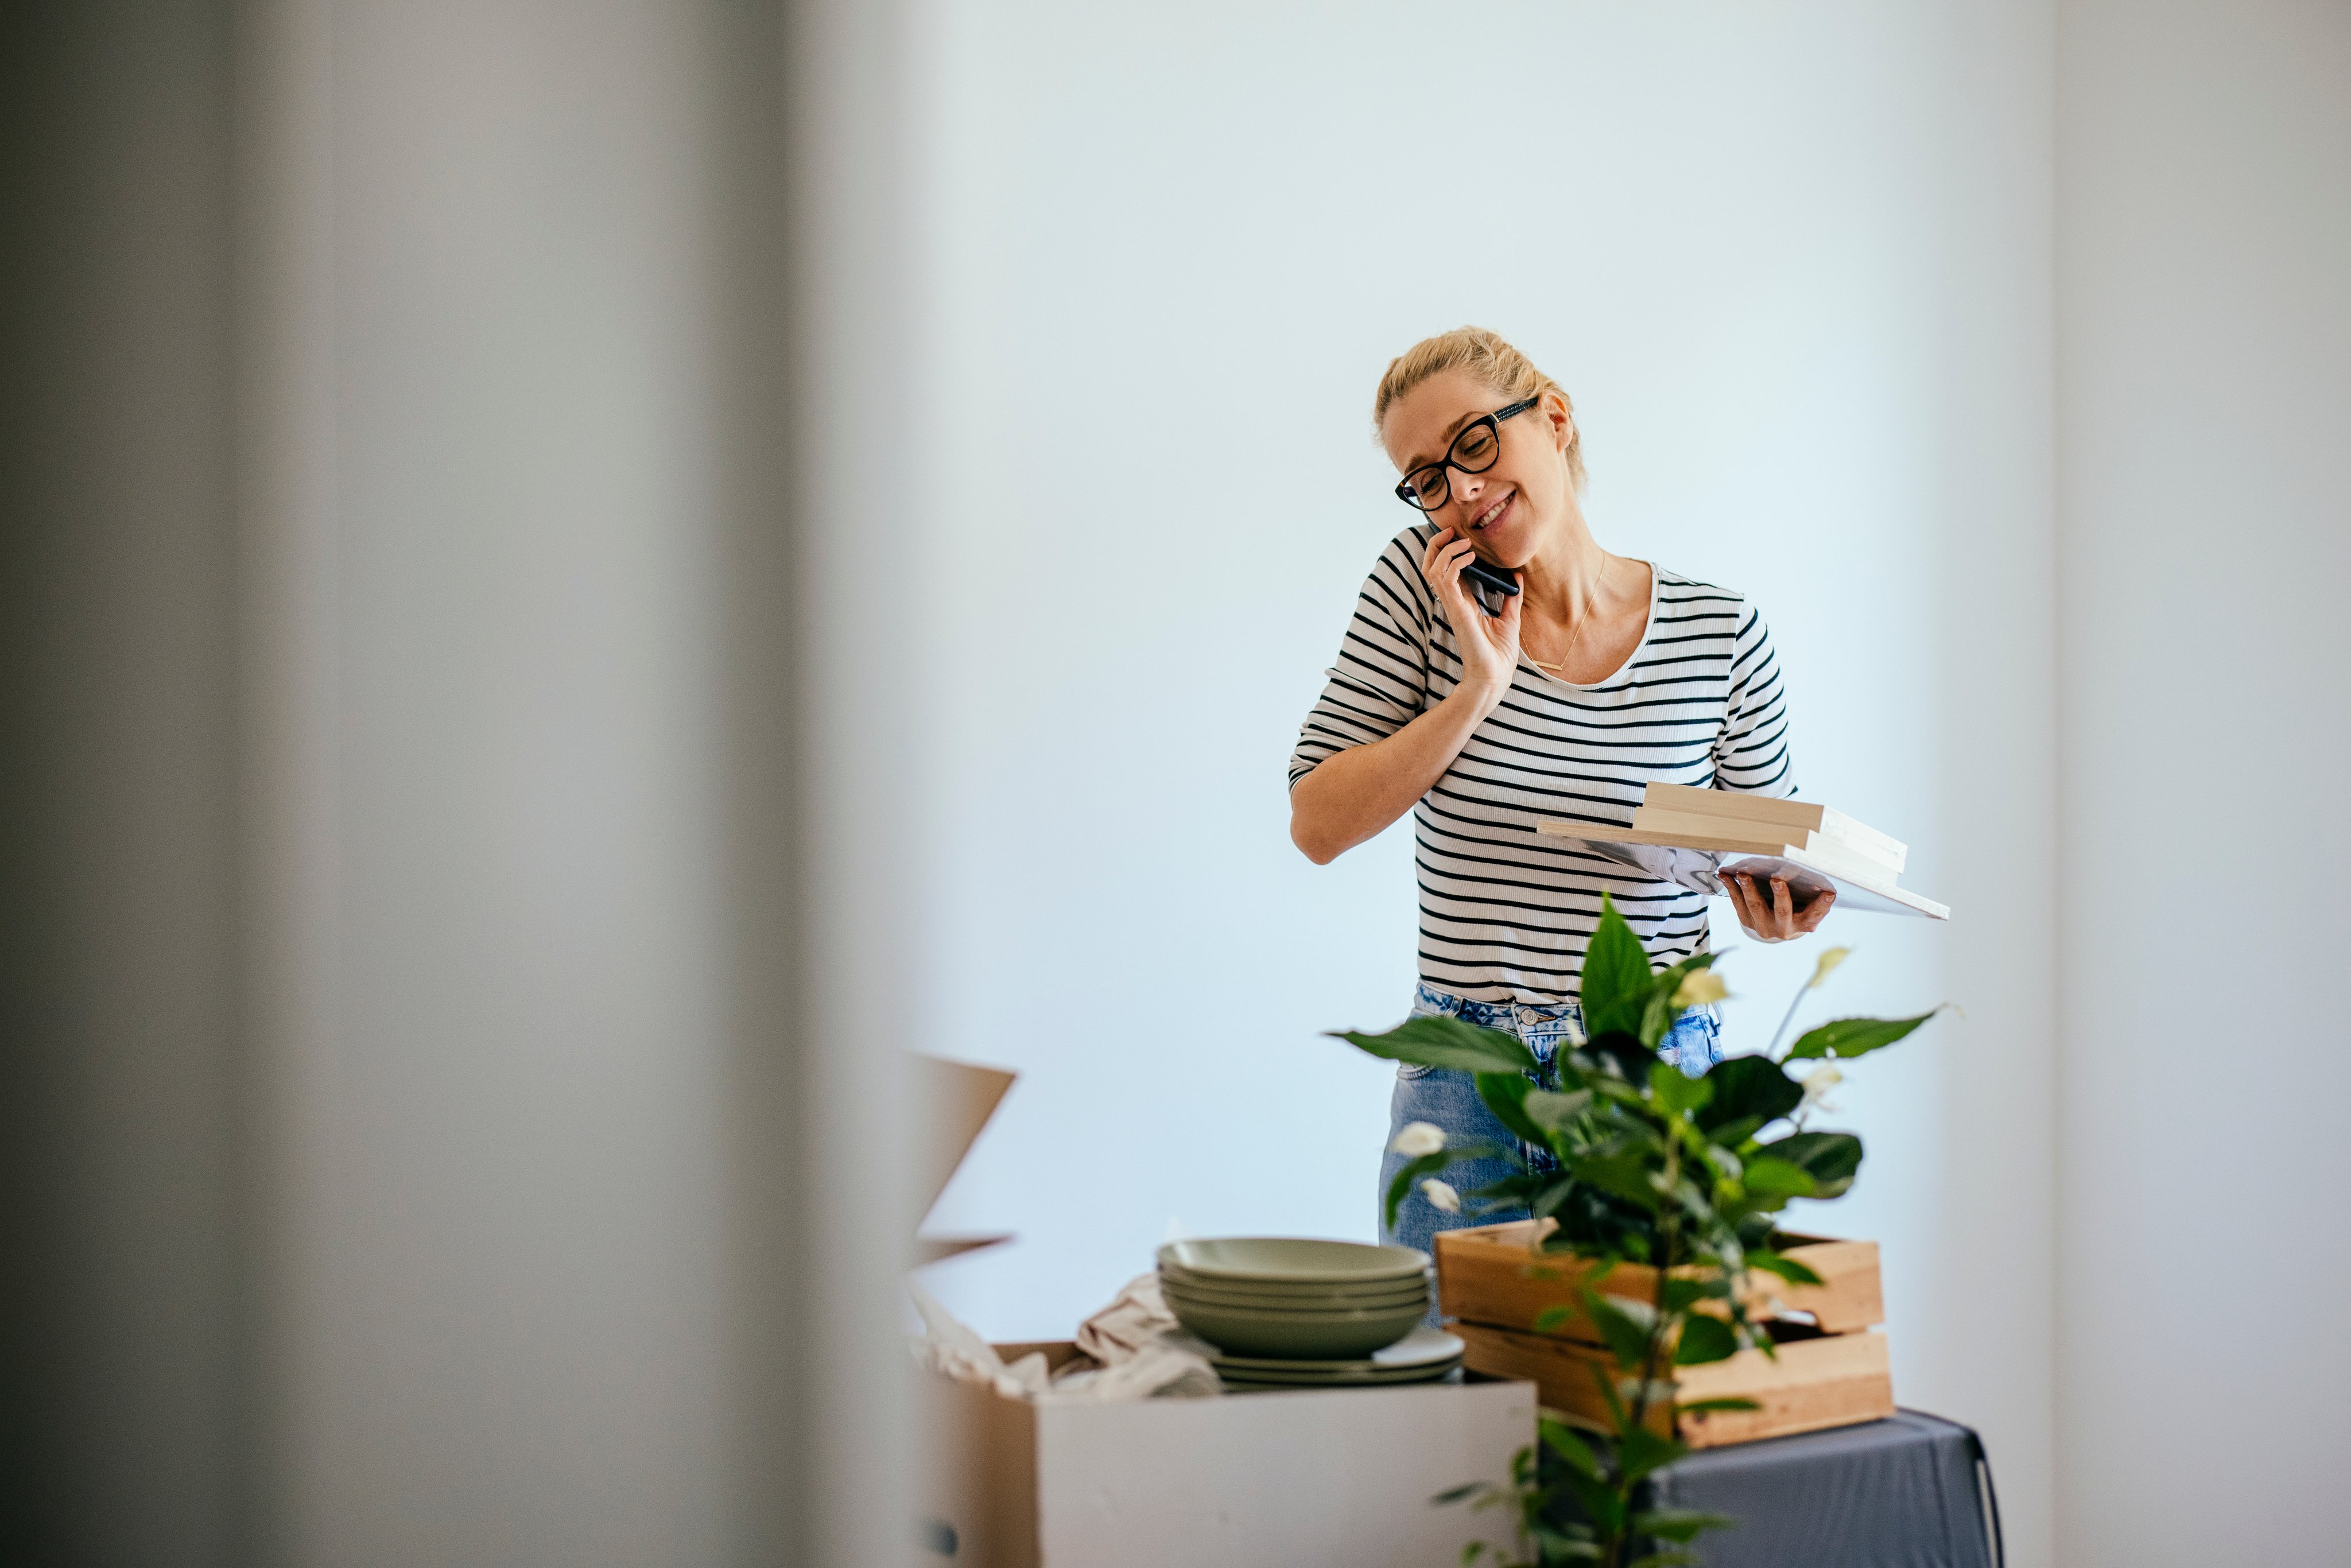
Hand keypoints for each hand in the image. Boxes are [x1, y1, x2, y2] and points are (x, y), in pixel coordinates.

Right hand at [1420, 527, 1521, 699]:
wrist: (1496, 676)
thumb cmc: (1499, 654)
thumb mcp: (1510, 618)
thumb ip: (1511, 597)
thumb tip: (1517, 577)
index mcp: (1463, 603)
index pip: (1447, 570)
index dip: (1449, 551)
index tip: (1462, 537)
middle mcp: (1453, 602)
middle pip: (1431, 566)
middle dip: (1437, 545)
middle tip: (1451, 531)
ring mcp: (1452, 605)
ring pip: (1432, 568)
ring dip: (1445, 550)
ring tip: (1464, 542)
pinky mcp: (1456, 610)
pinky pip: (1444, 578)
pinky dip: (1454, 562)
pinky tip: (1471, 556)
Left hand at [1725, 871, 1835, 942]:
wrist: (1777, 924)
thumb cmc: (1798, 907)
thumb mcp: (1808, 904)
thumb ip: (1813, 894)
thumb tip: (1819, 878)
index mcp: (1805, 923)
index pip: (1816, 914)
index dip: (1823, 904)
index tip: (1829, 893)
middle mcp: (1785, 928)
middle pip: (1783, 911)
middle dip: (1780, 895)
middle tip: (1777, 879)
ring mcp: (1764, 926)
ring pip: (1756, 907)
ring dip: (1749, 888)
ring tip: (1743, 873)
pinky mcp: (1747, 921)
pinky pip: (1738, 903)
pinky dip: (1732, 887)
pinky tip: (1725, 874)